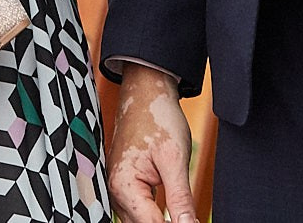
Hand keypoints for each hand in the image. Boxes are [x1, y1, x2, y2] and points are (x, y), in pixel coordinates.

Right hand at [107, 65, 196, 222]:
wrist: (146, 92)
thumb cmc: (158, 118)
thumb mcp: (175, 159)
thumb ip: (180, 198)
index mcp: (123, 186)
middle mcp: (114, 190)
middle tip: (189, 219)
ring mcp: (115, 187)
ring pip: (136, 221)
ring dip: (157, 220)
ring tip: (180, 215)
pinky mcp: (122, 184)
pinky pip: (135, 210)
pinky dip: (151, 214)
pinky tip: (168, 214)